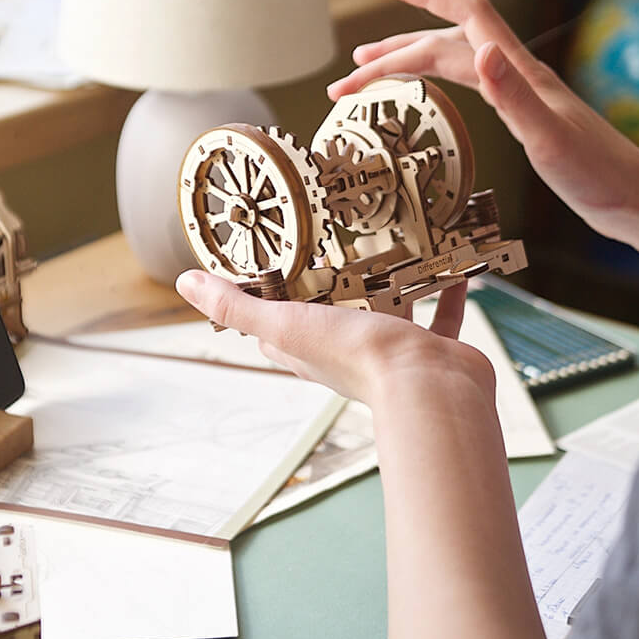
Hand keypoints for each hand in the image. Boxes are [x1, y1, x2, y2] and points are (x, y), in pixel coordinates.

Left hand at [175, 272, 493, 407]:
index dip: (263, 307)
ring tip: (394, 252)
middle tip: (334, 250)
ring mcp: (392, 353)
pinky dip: (444, 294)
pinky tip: (452, 271)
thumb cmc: (357, 359)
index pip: (273, 332)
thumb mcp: (285, 323)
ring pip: (389, 315)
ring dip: (391, 288)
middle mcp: (348, 353)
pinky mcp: (431, 350)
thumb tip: (187, 283)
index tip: (263, 275)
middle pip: (332, 320)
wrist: (429, 387)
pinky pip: (439, 318)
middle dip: (331, 291)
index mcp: (309, 350)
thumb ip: (237, 307)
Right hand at [327, 0, 638, 292]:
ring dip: (411, 65)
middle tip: (349, 71)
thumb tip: (479, 48)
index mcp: (521, 71)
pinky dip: (439, 83)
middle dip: (395, 50)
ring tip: (371, 75)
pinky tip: (432, 93)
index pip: (467, 15)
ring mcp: (523, 95)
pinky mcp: (527, 118)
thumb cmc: (597, 175)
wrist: (632, 201)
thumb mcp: (549, 139)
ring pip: (455, 65)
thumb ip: (514, 94)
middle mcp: (519, 74)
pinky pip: (470, 87)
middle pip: (447, 44)